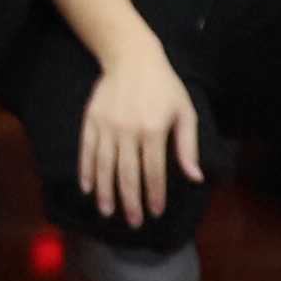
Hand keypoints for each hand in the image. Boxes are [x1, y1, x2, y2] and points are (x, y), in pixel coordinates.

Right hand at [78, 49, 202, 230]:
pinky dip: (85, 170)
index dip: (155, 195)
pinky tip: (86, 187)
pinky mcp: (91, 120)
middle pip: (128, 174)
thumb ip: (188, 146)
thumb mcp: (185, 112)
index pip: (153, 172)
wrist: (132, 57)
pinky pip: (86, 150)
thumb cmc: (164, 87)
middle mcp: (127, 131)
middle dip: (131, 202)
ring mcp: (107, 126)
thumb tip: (195, 178)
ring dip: (105, 192)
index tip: (155, 212)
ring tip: (107, 212)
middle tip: (133, 222)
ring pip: (104, 166)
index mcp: (153, 130)